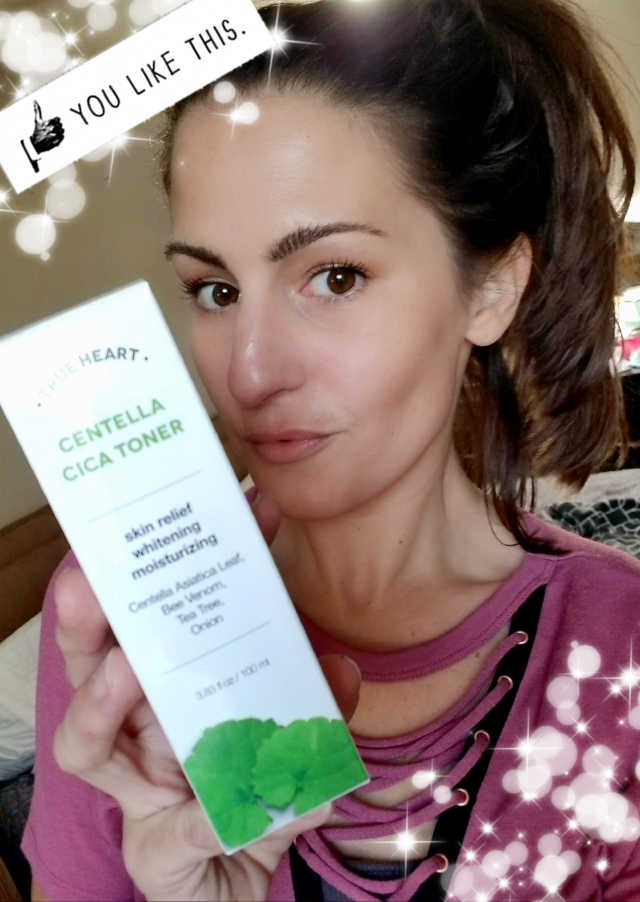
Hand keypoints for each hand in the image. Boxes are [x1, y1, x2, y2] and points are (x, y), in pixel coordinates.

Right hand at [30, 101, 63, 153]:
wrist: (36, 144)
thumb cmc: (37, 131)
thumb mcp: (37, 120)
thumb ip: (37, 110)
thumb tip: (34, 101)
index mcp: (49, 123)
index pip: (58, 119)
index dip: (56, 120)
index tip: (53, 122)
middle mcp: (53, 129)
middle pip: (61, 124)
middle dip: (57, 125)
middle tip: (52, 128)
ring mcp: (55, 136)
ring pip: (62, 130)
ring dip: (59, 131)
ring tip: (54, 132)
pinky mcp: (57, 141)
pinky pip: (62, 137)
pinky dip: (60, 136)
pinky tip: (55, 136)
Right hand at [52, 489, 360, 901]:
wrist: (243, 877)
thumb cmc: (255, 787)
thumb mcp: (295, 734)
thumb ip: (317, 702)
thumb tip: (342, 670)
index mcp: (166, 683)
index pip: (158, 615)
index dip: (182, 564)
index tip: (224, 508)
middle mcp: (136, 726)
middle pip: (90, 662)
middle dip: (88, 616)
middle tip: (88, 580)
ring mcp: (135, 786)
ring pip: (89, 741)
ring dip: (103, 699)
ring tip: (123, 668)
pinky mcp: (152, 846)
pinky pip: (171, 829)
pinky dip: (200, 817)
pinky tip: (228, 812)